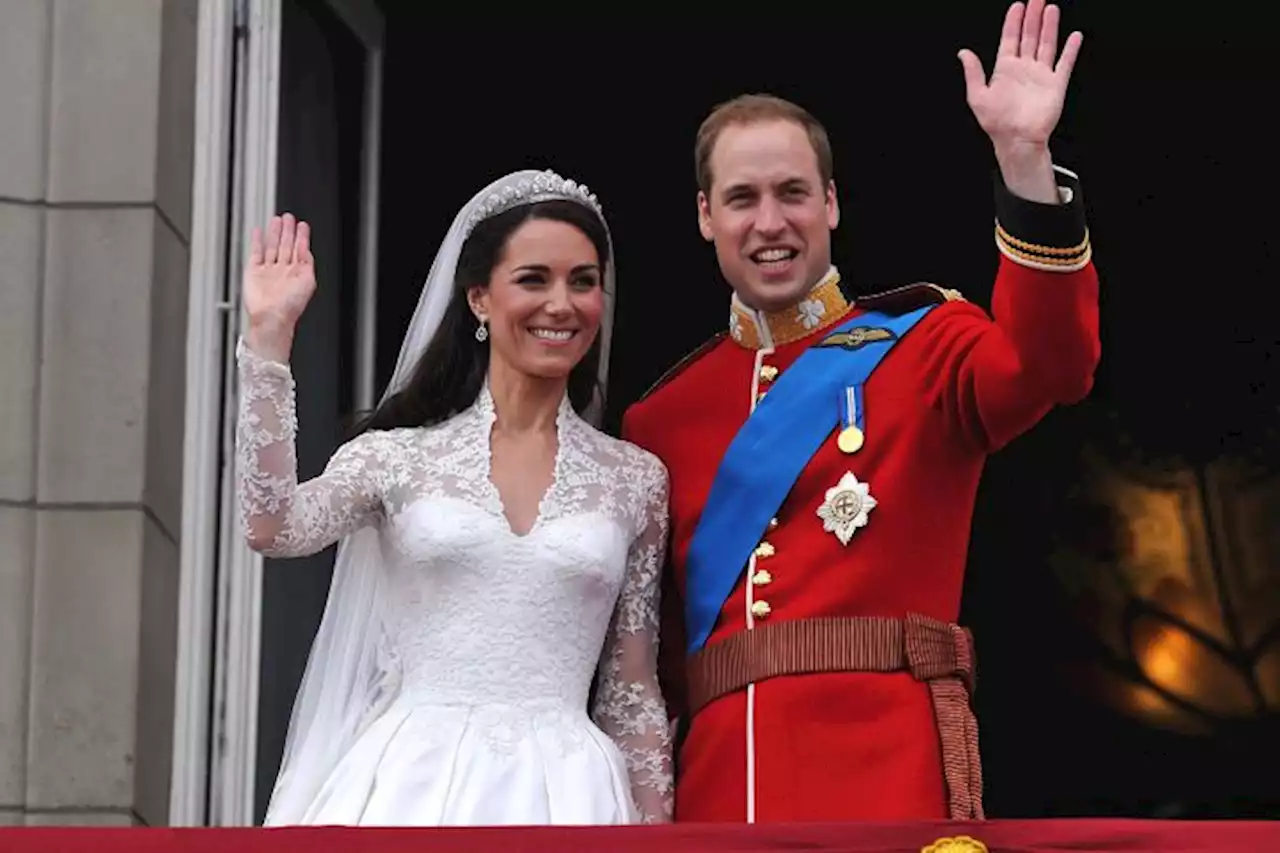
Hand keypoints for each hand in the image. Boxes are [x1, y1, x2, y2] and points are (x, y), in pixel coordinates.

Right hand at [243, 213, 313, 358]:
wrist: (271, 317)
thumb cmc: (290, 306)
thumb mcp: (308, 281)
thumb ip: (308, 263)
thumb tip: (307, 249)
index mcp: (298, 273)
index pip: (300, 249)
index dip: (301, 236)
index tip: (302, 225)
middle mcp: (283, 271)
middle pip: (286, 245)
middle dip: (288, 231)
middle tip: (288, 217)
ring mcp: (268, 271)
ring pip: (272, 247)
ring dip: (274, 233)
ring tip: (276, 220)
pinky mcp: (254, 272)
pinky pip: (255, 253)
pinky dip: (257, 241)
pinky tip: (259, 232)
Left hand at [958, 0, 1081, 151]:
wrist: (1017, 140)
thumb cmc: (997, 123)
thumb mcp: (977, 96)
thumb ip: (973, 72)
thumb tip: (963, 53)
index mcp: (1005, 70)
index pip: (1010, 39)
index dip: (1013, 22)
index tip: (1017, 5)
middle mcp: (1024, 69)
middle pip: (1029, 36)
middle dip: (1033, 17)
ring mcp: (1040, 75)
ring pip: (1046, 44)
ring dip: (1049, 27)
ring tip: (1050, 9)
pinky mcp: (1055, 85)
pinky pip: (1064, 63)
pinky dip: (1070, 50)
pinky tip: (1074, 36)